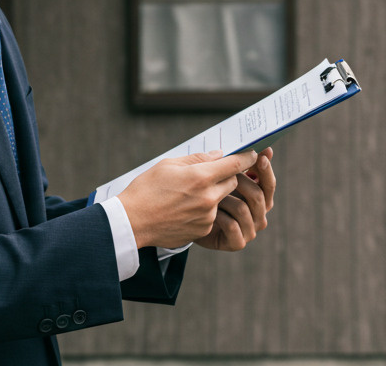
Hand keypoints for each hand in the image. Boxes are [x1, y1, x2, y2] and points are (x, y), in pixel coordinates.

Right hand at [118, 149, 258, 248]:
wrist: (132, 222)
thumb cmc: (146, 189)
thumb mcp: (168, 165)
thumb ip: (197, 159)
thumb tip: (219, 155)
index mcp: (200, 177)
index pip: (234, 164)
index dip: (246, 157)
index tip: (253, 154)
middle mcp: (208, 197)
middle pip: (233, 182)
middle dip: (227, 176)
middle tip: (213, 173)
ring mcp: (207, 216)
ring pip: (222, 200)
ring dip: (214, 194)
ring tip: (189, 193)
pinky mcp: (203, 230)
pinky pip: (212, 216)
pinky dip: (205, 210)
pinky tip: (185, 208)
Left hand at [195, 147, 275, 251]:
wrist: (188, 223)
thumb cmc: (207, 197)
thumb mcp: (222, 178)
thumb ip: (240, 165)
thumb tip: (263, 149)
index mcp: (260, 199)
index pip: (268, 184)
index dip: (265, 170)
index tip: (259, 156)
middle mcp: (259, 215)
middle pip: (258, 195)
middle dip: (241, 182)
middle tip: (226, 173)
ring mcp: (250, 231)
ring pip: (243, 208)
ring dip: (225, 198)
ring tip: (210, 193)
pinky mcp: (238, 242)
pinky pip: (232, 225)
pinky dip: (219, 215)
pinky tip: (209, 211)